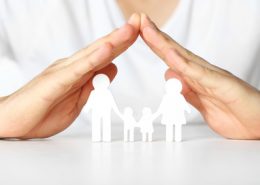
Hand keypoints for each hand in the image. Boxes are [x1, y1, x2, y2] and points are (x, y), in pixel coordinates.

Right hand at [0, 14, 140, 138]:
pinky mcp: (55, 82)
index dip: (121, 44)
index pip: (104, 55)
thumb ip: (94, 84)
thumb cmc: (41, 112)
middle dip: (122, 36)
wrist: (11, 122)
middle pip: (101, 49)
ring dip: (113, 41)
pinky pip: (78, 69)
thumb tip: (113, 68)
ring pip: (92, 54)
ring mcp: (63, 72)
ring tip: (130, 29)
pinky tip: (107, 49)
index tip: (137, 33)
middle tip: (139, 22)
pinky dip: (94, 59)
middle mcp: (72, 67)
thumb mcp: (78, 100)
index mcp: (78, 73)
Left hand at [140, 14, 259, 138]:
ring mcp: (212, 76)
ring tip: (148, 29)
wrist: (259, 124)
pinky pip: (199, 74)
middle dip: (155, 36)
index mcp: (196, 77)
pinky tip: (170, 55)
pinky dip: (183, 64)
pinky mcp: (222, 84)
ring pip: (183, 57)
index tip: (141, 33)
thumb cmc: (234, 114)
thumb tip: (170, 75)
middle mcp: (202, 72)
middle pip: (174, 51)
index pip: (171, 57)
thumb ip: (186, 91)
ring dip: (164, 43)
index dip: (156, 45)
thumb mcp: (201, 105)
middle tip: (140, 20)